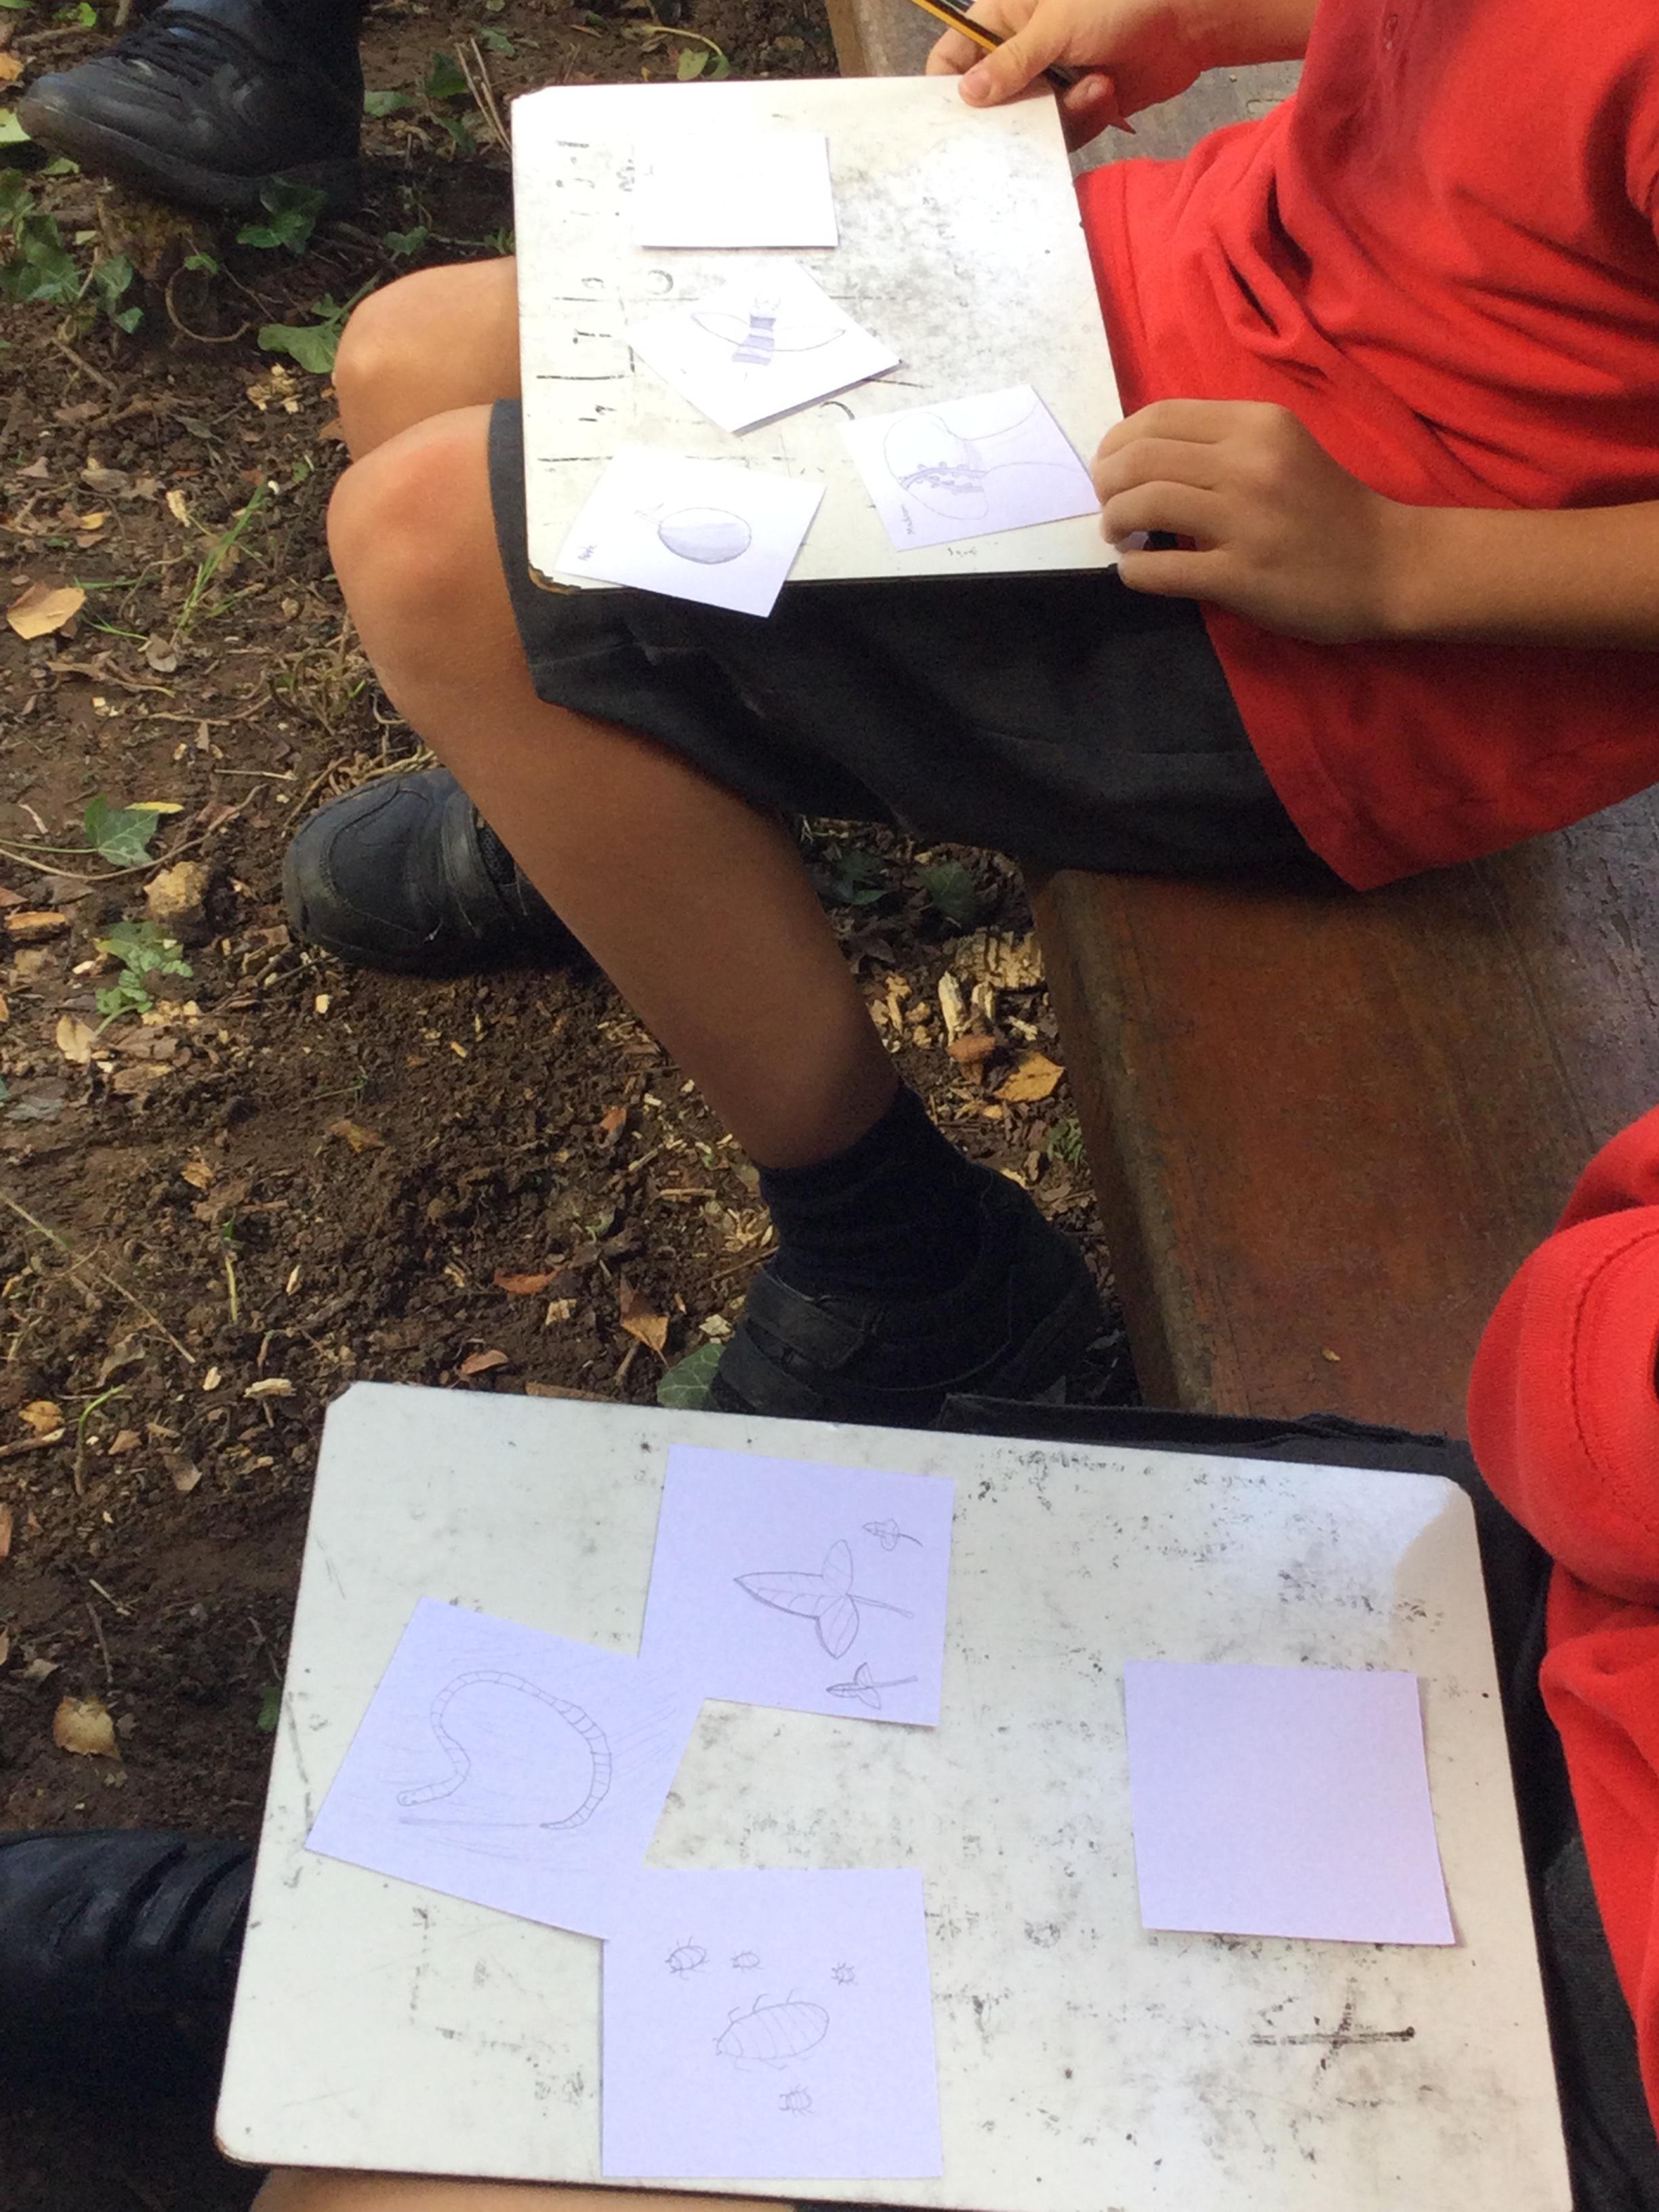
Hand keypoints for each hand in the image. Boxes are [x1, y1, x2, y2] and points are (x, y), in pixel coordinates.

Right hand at [924, 0, 1211, 135]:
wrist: (1186, 21)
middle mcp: (1023, 55)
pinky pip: (1062, 134)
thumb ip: (1011, 63)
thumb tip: (966, 95)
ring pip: (1027, 125)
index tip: (948, 121)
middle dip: (1003, 119)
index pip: (955, 55)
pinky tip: (1106, 92)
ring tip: (1093, 86)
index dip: (947, 87)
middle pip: (989, 102)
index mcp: (1005, 19)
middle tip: (1015, 128)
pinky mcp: (1079, 110)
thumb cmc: (1118, 1)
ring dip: (1060, 113)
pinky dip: (1084, 119)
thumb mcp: (1056, 25)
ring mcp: (1051, 84)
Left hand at [1093, 400, 1414, 642]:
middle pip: (1140, 458)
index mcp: (1258, 423)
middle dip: (1107, 483)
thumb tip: (1141, 456)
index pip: (1159, 417)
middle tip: (1108, 505)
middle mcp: (1249, 463)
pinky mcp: (1240, 576)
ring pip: (1143, 505)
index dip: (1118, 442)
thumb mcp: (1281, 451)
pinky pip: (1160, 570)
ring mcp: (1244, 520)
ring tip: (1118, 535)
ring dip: (1114, 522)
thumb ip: (1221, 446)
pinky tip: (1137, 570)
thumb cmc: (1329, 509)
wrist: (1388, 565)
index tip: (1112, 467)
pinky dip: (1133, 571)